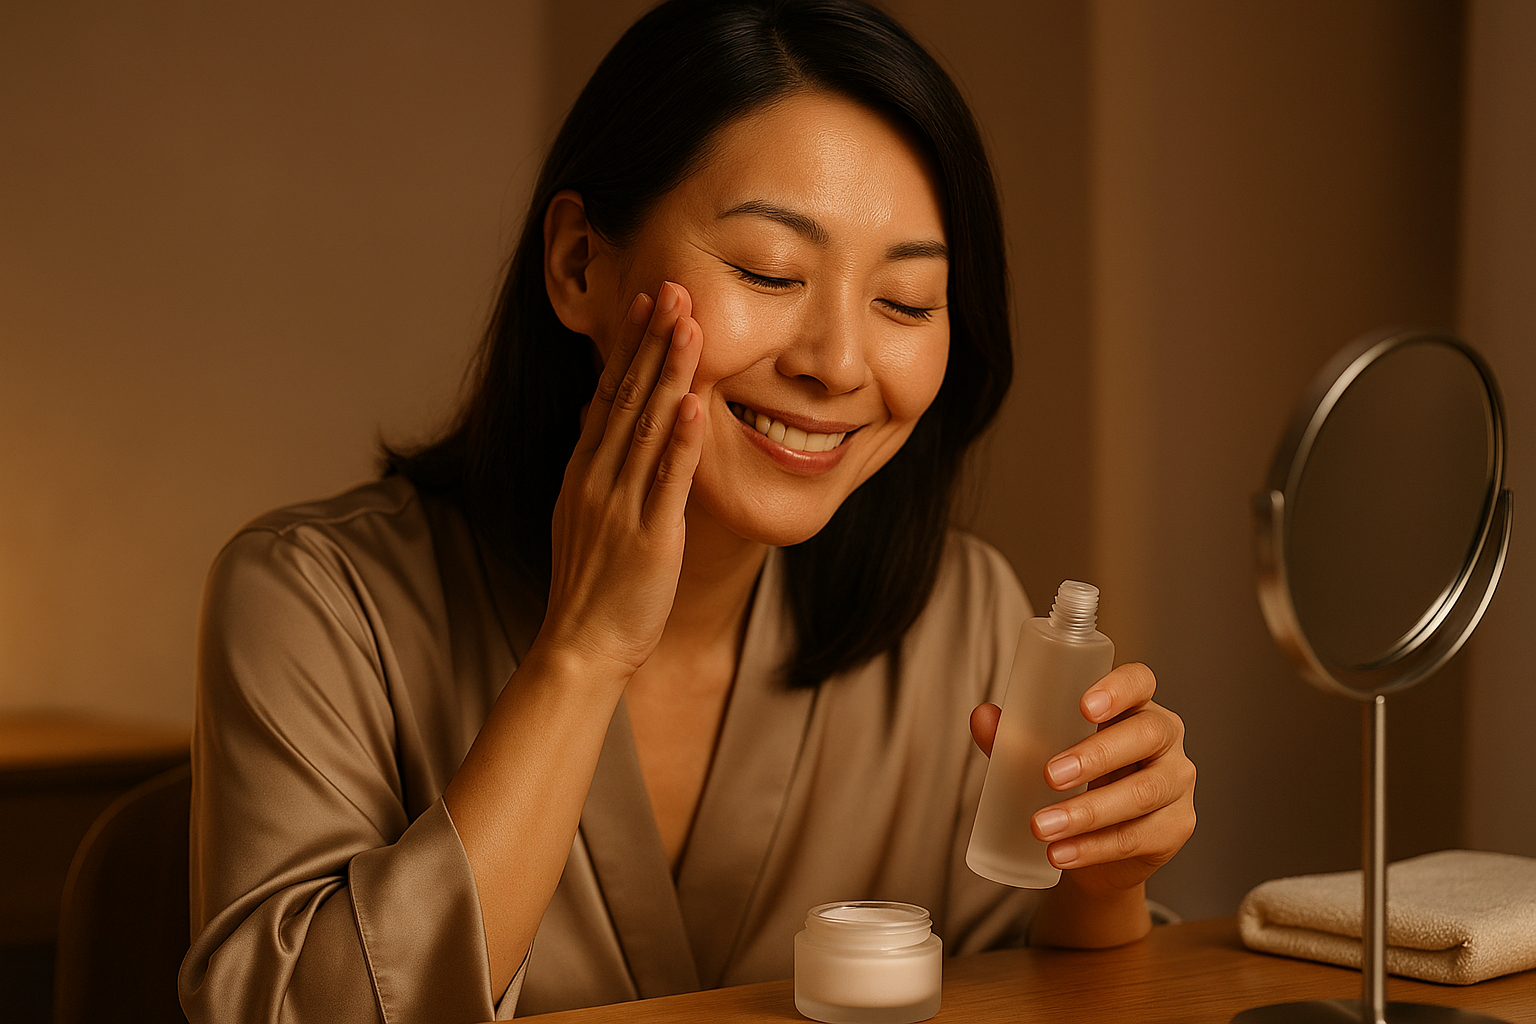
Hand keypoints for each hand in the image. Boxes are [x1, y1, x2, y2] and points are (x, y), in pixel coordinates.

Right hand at [536, 281, 705, 683]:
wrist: (579, 646)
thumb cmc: (590, 587)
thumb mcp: (580, 515)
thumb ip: (592, 467)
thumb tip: (594, 420)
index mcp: (582, 472)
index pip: (606, 393)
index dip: (629, 346)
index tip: (647, 303)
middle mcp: (596, 479)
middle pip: (625, 396)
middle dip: (651, 341)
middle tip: (673, 288)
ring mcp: (620, 506)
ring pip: (646, 427)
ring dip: (669, 373)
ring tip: (690, 325)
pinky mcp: (649, 537)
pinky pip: (666, 480)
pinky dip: (680, 440)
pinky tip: (694, 402)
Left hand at [970, 662, 1195, 900]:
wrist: (1097, 847)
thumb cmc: (1074, 780)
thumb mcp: (1043, 754)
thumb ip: (1015, 736)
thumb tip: (983, 717)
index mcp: (1135, 706)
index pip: (1141, 681)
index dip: (1118, 688)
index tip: (1084, 706)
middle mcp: (1166, 738)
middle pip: (1147, 734)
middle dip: (1096, 755)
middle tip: (1049, 775)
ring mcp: (1178, 783)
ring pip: (1143, 793)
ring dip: (1088, 811)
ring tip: (1041, 826)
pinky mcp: (1176, 828)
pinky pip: (1139, 837)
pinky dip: (1094, 848)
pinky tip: (1060, 853)